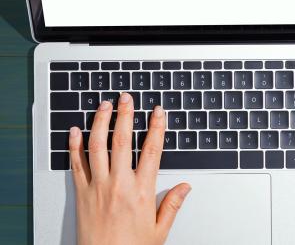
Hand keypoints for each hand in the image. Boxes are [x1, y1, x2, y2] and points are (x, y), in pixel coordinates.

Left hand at [69, 93, 190, 244]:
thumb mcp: (159, 230)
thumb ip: (172, 205)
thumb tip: (185, 187)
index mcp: (142, 191)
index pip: (152, 150)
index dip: (156, 127)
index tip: (158, 112)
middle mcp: (119, 184)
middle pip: (123, 141)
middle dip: (126, 115)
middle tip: (127, 98)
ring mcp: (98, 187)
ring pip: (98, 146)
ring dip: (101, 122)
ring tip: (104, 105)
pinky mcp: (81, 194)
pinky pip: (76, 164)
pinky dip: (74, 145)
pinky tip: (76, 131)